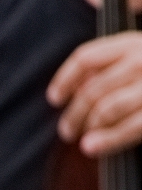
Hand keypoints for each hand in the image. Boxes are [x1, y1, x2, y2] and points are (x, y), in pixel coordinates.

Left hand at [51, 32, 141, 156]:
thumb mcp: (140, 53)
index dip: (64, 79)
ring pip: (106, 109)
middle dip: (74, 114)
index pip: (85, 57)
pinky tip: (93, 148)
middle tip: (67, 130)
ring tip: (82, 140)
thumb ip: (113, 63)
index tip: (54, 99)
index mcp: (133, 41)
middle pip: (91, 89)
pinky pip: (130, 126)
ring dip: (87, 128)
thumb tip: (76, 87)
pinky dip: (108, 140)